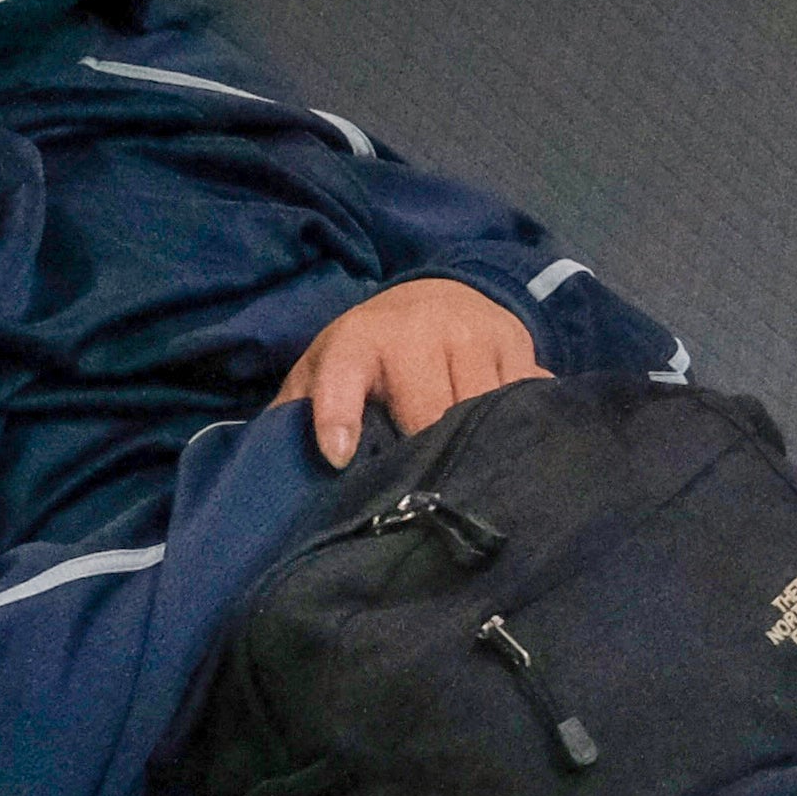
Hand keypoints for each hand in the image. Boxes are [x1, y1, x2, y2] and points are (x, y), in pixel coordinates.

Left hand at [278, 277, 541, 464]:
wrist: (443, 295)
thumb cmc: (373, 349)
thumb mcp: (328, 367)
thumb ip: (298, 412)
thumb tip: (272, 469)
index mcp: (357, 342)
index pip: (341, 378)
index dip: (337, 416)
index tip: (338, 457)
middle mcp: (417, 333)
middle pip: (428, 413)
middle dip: (427, 458)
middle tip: (423, 500)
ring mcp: (473, 337)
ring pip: (481, 411)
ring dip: (476, 450)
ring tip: (468, 483)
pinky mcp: (515, 346)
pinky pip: (524, 401)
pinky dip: (517, 430)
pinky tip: (508, 450)